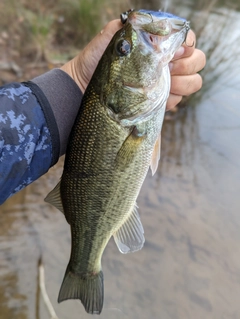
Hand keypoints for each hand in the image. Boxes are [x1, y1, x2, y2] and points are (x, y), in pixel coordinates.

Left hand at [61, 20, 205, 109]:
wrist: (85, 86)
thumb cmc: (97, 60)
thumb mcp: (112, 37)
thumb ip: (133, 26)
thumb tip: (155, 24)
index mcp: (158, 46)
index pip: (188, 40)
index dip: (187, 44)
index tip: (174, 50)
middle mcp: (166, 64)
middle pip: (197, 61)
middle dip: (188, 64)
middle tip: (168, 68)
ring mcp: (164, 84)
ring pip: (193, 82)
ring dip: (184, 82)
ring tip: (165, 82)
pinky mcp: (158, 102)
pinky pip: (178, 101)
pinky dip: (172, 99)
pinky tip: (157, 97)